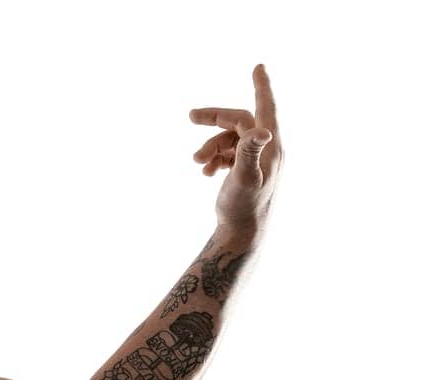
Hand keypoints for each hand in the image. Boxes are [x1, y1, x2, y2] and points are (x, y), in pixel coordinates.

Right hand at [189, 63, 281, 231]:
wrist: (242, 232)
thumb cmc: (244, 207)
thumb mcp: (244, 178)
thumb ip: (250, 152)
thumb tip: (261, 130)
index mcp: (270, 145)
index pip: (265, 108)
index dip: (262, 86)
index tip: (258, 66)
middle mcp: (267, 148)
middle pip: (239, 121)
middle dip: (214, 119)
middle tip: (190, 116)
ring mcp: (256, 158)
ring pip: (230, 138)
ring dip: (210, 146)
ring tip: (197, 163)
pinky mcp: (246, 169)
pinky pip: (228, 152)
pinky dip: (214, 157)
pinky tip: (205, 171)